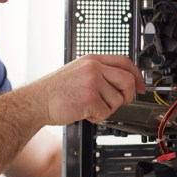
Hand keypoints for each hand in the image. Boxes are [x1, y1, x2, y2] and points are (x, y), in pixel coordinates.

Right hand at [25, 54, 144, 125]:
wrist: (36, 101)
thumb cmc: (54, 90)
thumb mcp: (77, 71)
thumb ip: (98, 72)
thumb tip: (121, 83)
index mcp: (91, 60)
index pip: (124, 62)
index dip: (136, 75)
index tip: (140, 87)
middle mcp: (93, 68)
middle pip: (127, 81)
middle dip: (127, 96)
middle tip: (118, 102)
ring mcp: (92, 82)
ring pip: (118, 100)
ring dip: (107, 109)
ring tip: (89, 106)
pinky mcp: (90, 99)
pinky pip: (106, 112)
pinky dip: (97, 117)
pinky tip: (84, 112)